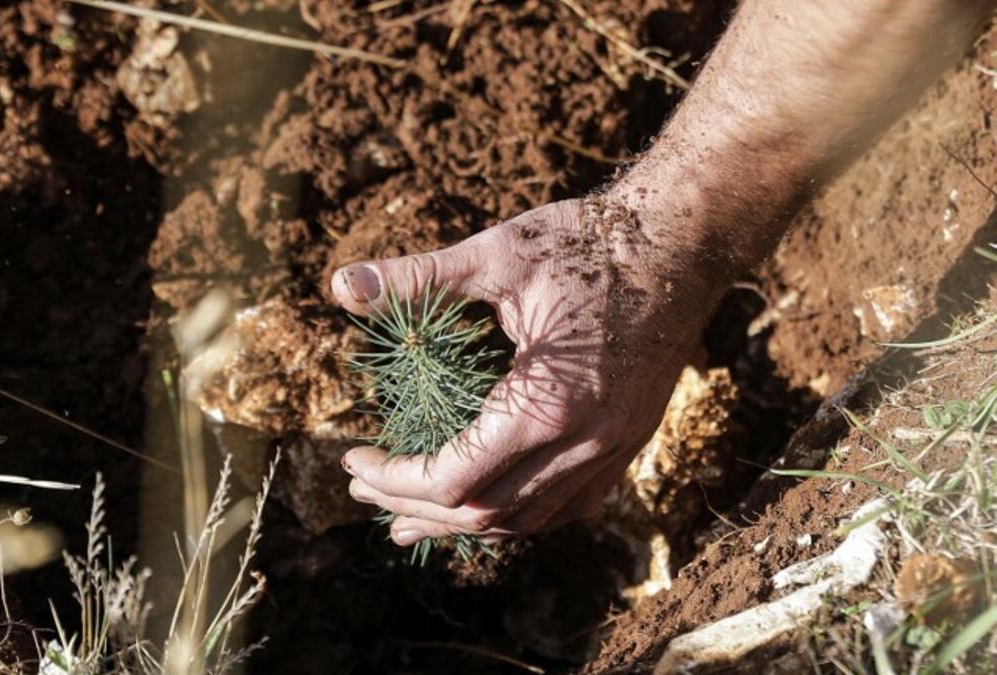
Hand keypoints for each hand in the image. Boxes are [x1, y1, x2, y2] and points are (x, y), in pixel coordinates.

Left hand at [331, 192, 726, 546]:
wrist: (681, 240)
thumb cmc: (588, 243)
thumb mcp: (495, 254)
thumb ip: (416, 278)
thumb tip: (339, 283)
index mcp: (547, 404)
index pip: (454, 480)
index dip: (393, 480)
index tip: (353, 460)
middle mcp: (584, 443)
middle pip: (484, 514)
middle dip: (414, 510)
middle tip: (363, 494)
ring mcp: (613, 449)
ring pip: (528, 520)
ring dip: (463, 523)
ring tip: (410, 520)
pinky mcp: (628, 442)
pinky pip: (568, 505)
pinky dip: (517, 514)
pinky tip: (487, 506)